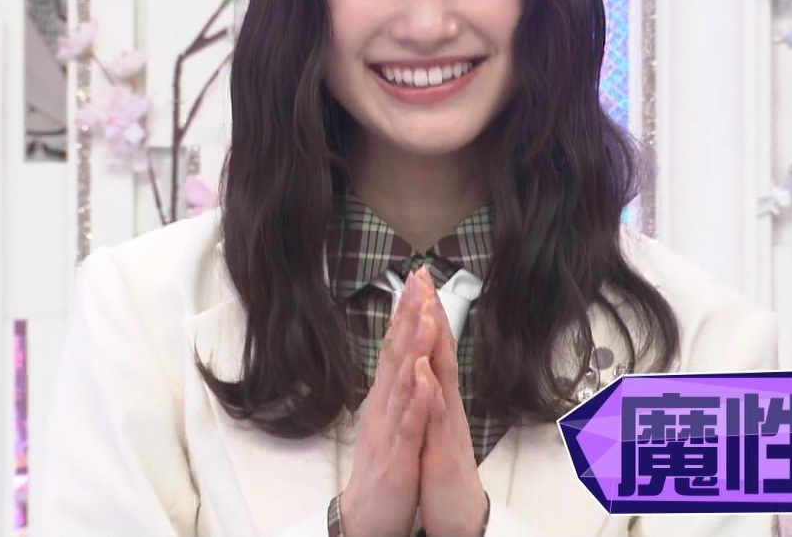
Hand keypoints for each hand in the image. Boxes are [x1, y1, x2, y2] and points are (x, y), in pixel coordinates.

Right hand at [340, 268, 440, 536]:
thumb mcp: (389, 419)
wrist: (367, 516)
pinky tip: (424, 380)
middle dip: (408, 316)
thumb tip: (401, 353)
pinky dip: (417, 402)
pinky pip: (409, 426)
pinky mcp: (398, 457)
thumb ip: (395, 385)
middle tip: (417, 280)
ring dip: (413, 348)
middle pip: (396, 354)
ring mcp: (390, 430)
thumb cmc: (383, 467)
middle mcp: (385, 407)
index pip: (396, 346)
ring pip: (403, 383)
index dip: (405, 312)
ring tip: (423, 317)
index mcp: (386, 397)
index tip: (415, 279)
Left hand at [417, 288, 489, 536]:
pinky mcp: (442, 450)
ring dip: (436, 343)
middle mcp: (445, 403)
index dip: (425, 311)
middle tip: (424, 276)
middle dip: (432, 312)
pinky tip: (425, 372)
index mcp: (438, 396)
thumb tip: (423, 359)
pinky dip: (430, 394)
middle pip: (441, 350)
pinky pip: (436, 419)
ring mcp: (446, 425)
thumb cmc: (442, 470)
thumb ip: (430, 390)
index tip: (417, 278)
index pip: (432, 346)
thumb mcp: (432, 422)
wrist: (458, 514)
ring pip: (441, 377)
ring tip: (428, 309)